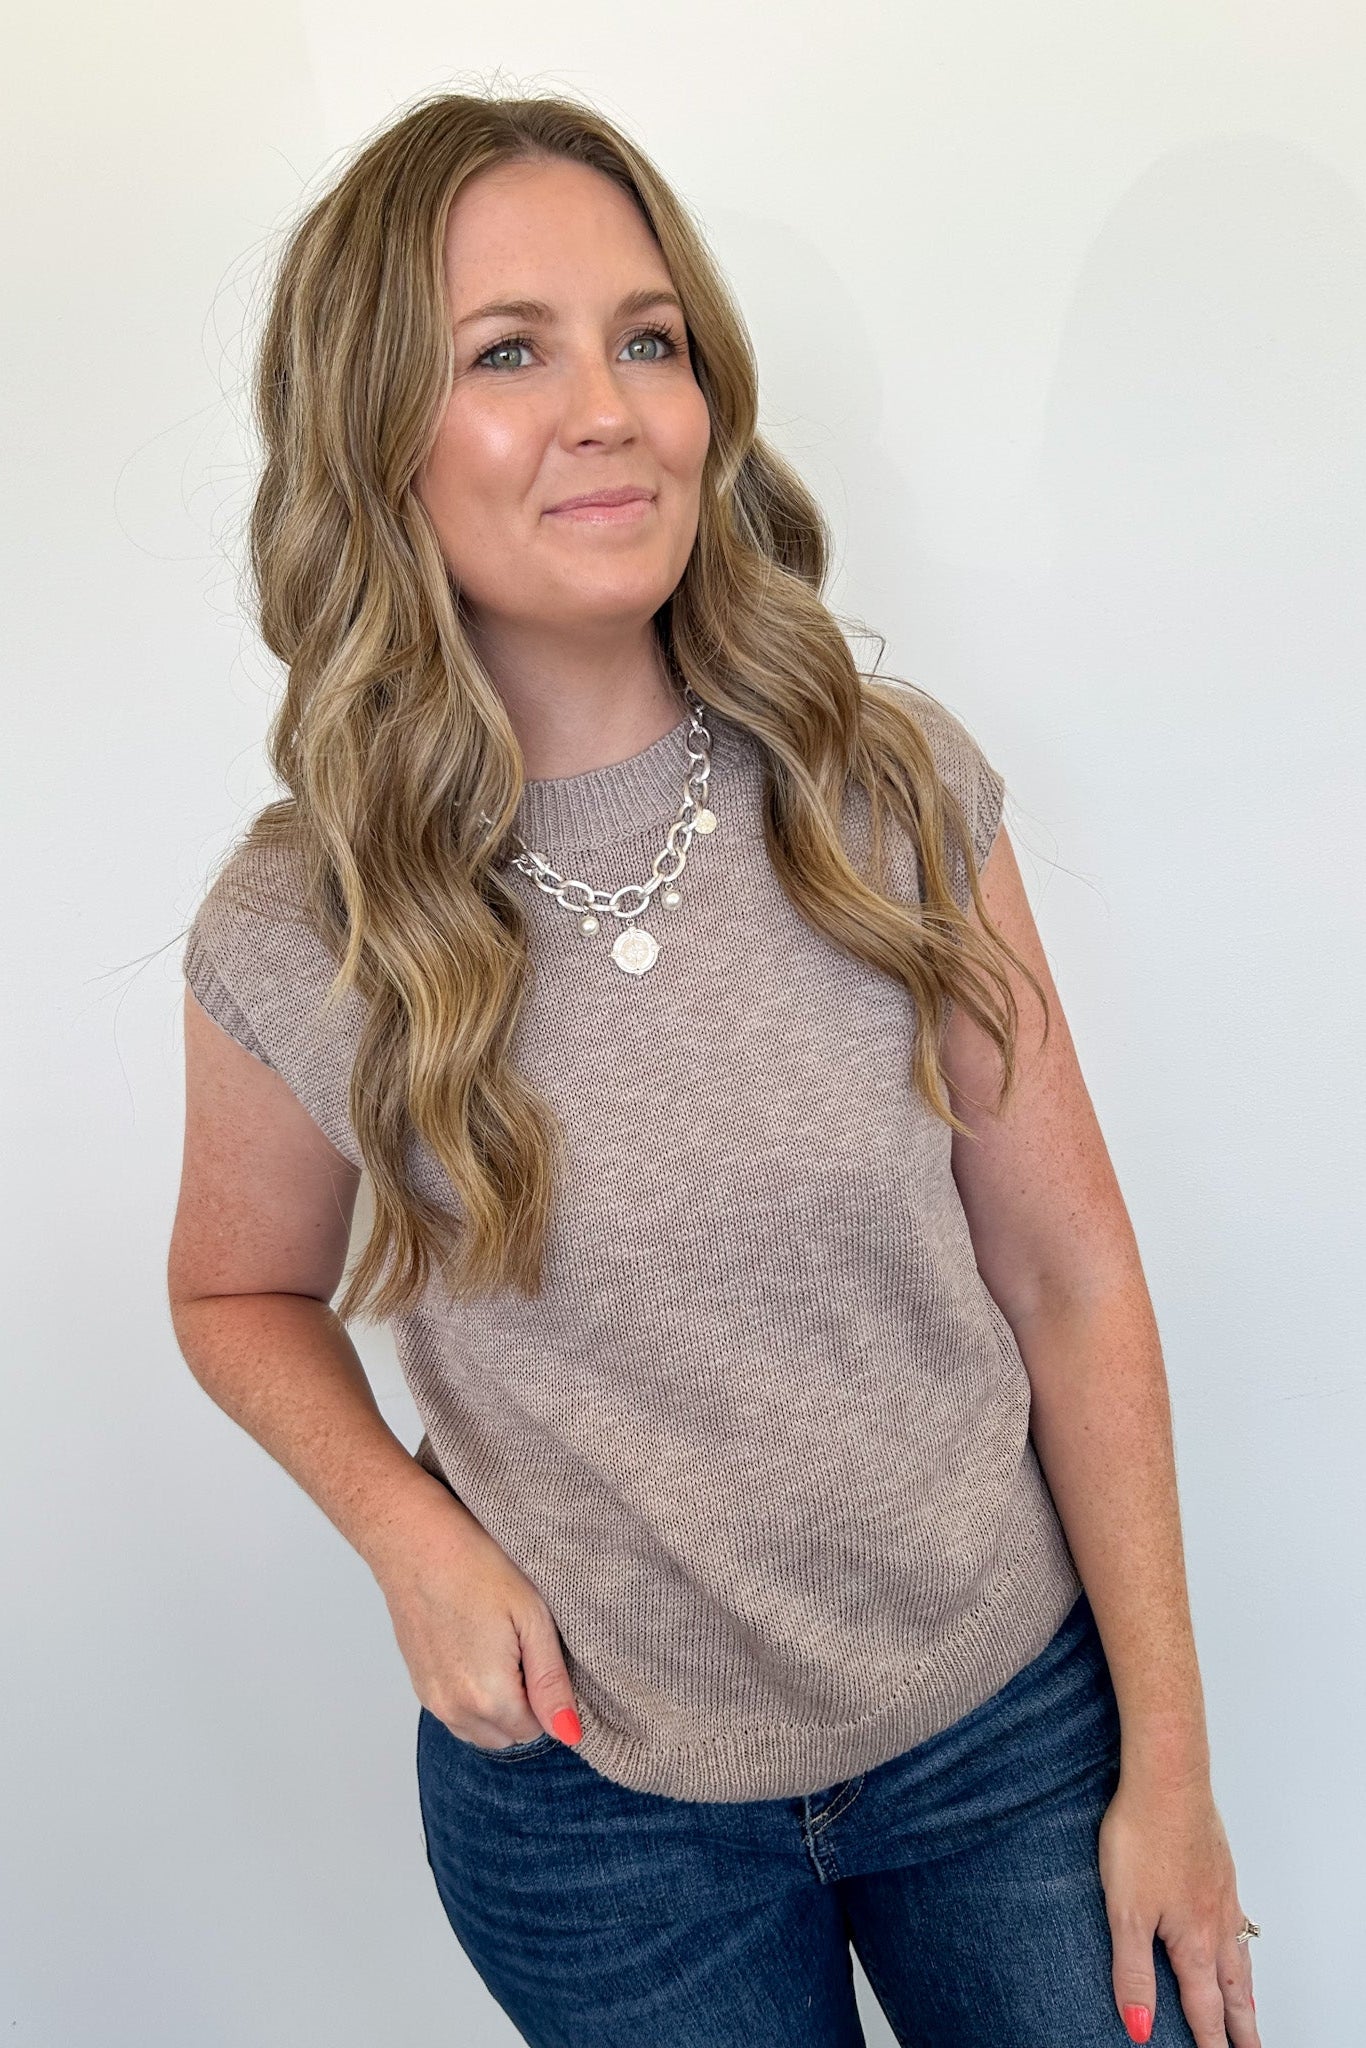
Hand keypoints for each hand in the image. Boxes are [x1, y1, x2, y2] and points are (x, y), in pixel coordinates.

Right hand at [371, 1487, 582, 1750]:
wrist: (415, 1541)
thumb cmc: (476, 1567)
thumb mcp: (532, 1618)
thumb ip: (551, 1683)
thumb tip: (570, 1735)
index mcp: (489, 1697)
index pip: (537, 1730)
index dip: (546, 1694)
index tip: (538, 1651)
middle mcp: (455, 1710)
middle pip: (508, 1735)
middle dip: (522, 1704)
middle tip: (520, 1646)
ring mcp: (432, 1700)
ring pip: (480, 1729)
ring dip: (495, 1704)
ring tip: (496, 1645)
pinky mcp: (419, 1685)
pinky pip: (455, 1713)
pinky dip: (471, 1696)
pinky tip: (474, 1646)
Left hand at [1098, 1767, 1259, 2045]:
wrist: (1168, 1777)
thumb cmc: (1143, 1836)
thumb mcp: (1126, 1912)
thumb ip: (1133, 1972)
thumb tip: (1141, 2028)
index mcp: (1194, 1941)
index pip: (1205, 2008)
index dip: (1209, 2043)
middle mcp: (1216, 1922)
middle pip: (1234, 1990)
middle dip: (1242, 2027)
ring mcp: (1222, 1893)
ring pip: (1240, 1955)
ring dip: (1246, 1990)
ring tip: (1250, 2010)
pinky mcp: (1218, 1867)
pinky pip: (1238, 1920)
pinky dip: (1242, 1944)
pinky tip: (1237, 1935)